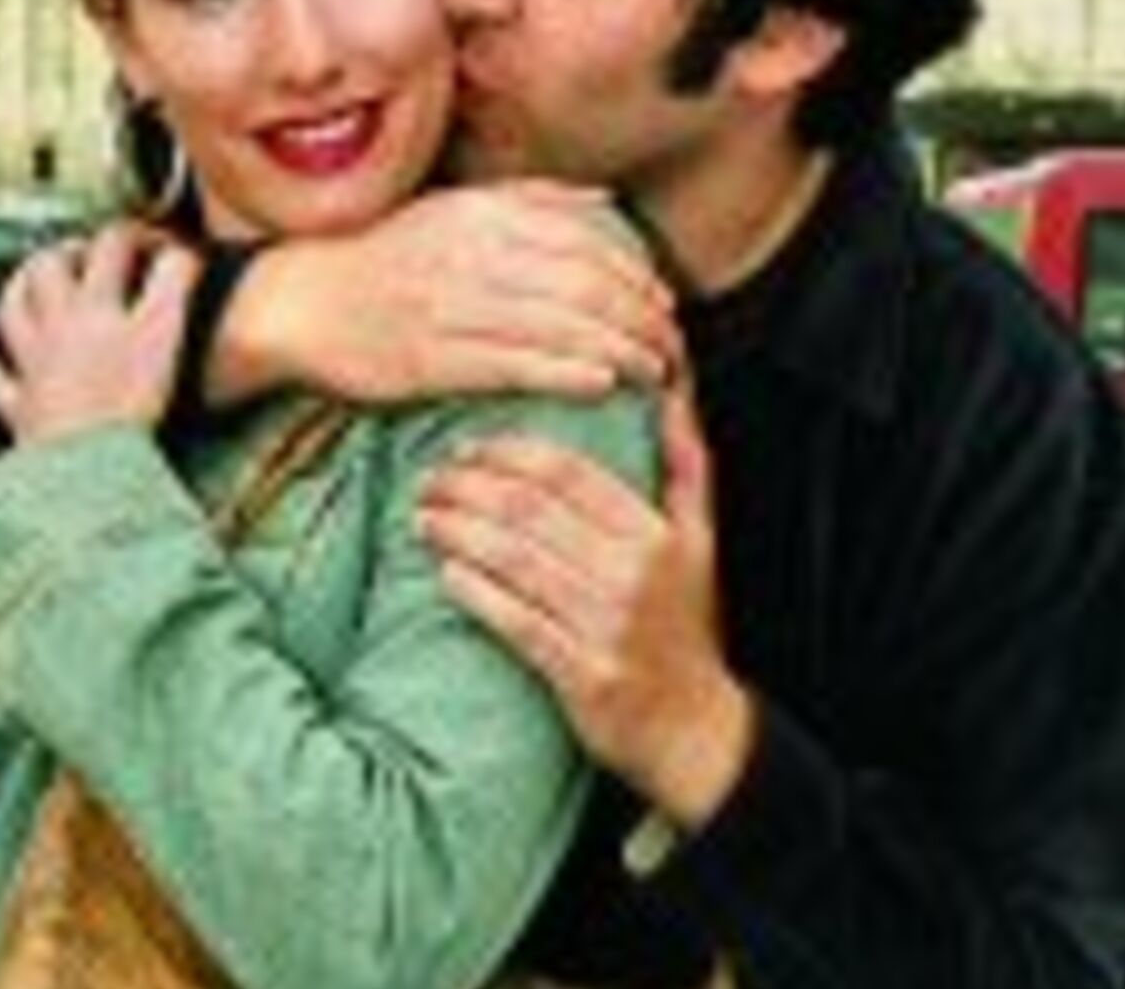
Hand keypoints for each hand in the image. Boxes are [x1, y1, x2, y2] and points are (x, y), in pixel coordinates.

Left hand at [0, 222, 201, 442]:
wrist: (87, 464)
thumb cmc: (126, 404)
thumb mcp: (165, 335)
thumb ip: (176, 287)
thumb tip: (185, 255)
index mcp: (97, 306)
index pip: (113, 246)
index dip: (138, 234)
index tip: (159, 241)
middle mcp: (58, 327)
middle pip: (51, 267)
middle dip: (68, 249)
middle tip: (85, 250)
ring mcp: (34, 365)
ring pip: (13, 308)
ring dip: (19, 284)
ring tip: (30, 275)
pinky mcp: (21, 406)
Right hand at [211, 181, 681, 407]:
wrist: (302, 301)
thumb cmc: (384, 260)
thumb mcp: (453, 210)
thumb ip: (531, 202)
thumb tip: (605, 205)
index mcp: (480, 216)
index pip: (583, 239)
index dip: (634, 273)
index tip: (662, 301)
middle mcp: (470, 256)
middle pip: (581, 283)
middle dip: (638, 316)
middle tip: (671, 345)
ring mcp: (448, 309)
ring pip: (555, 325)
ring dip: (616, 348)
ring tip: (652, 370)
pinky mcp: (429, 361)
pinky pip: (511, 365)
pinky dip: (564, 372)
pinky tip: (601, 382)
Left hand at [415, 385, 753, 827]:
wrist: (692, 729)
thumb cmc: (684, 628)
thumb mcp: (702, 543)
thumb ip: (687, 466)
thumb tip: (672, 394)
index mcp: (655, 535)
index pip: (568, 473)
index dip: (509, 453)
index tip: (466, 446)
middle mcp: (633, 574)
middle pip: (531, 511)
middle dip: (469, 488)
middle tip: (429, 480)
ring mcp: (607, 626)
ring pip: (516, 561)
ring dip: (459, 534)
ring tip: (423, 519)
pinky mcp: (582, 674)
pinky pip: (517, 624)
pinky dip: (477, 594)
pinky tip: (445, 574)